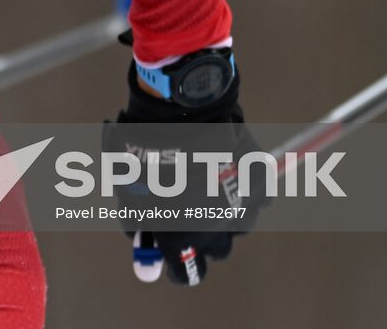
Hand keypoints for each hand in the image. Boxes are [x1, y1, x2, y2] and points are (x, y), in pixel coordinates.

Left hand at [103, 52, 261, 285]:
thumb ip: (137, 222)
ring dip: (225, 212)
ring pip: (238, 225)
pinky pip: (255, 197)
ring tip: (207, 185)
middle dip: (205, 238)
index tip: (173, 258)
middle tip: (191, 217)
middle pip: (218, 252)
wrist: (177, 113)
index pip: (186, 274)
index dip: (178, 267)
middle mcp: (216, 231)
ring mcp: (241, 207)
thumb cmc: (145, 152)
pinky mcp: (258, 184)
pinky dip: (245, 188)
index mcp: (181, 240)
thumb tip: (143, 242)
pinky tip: (225, 168)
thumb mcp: (128, 192)